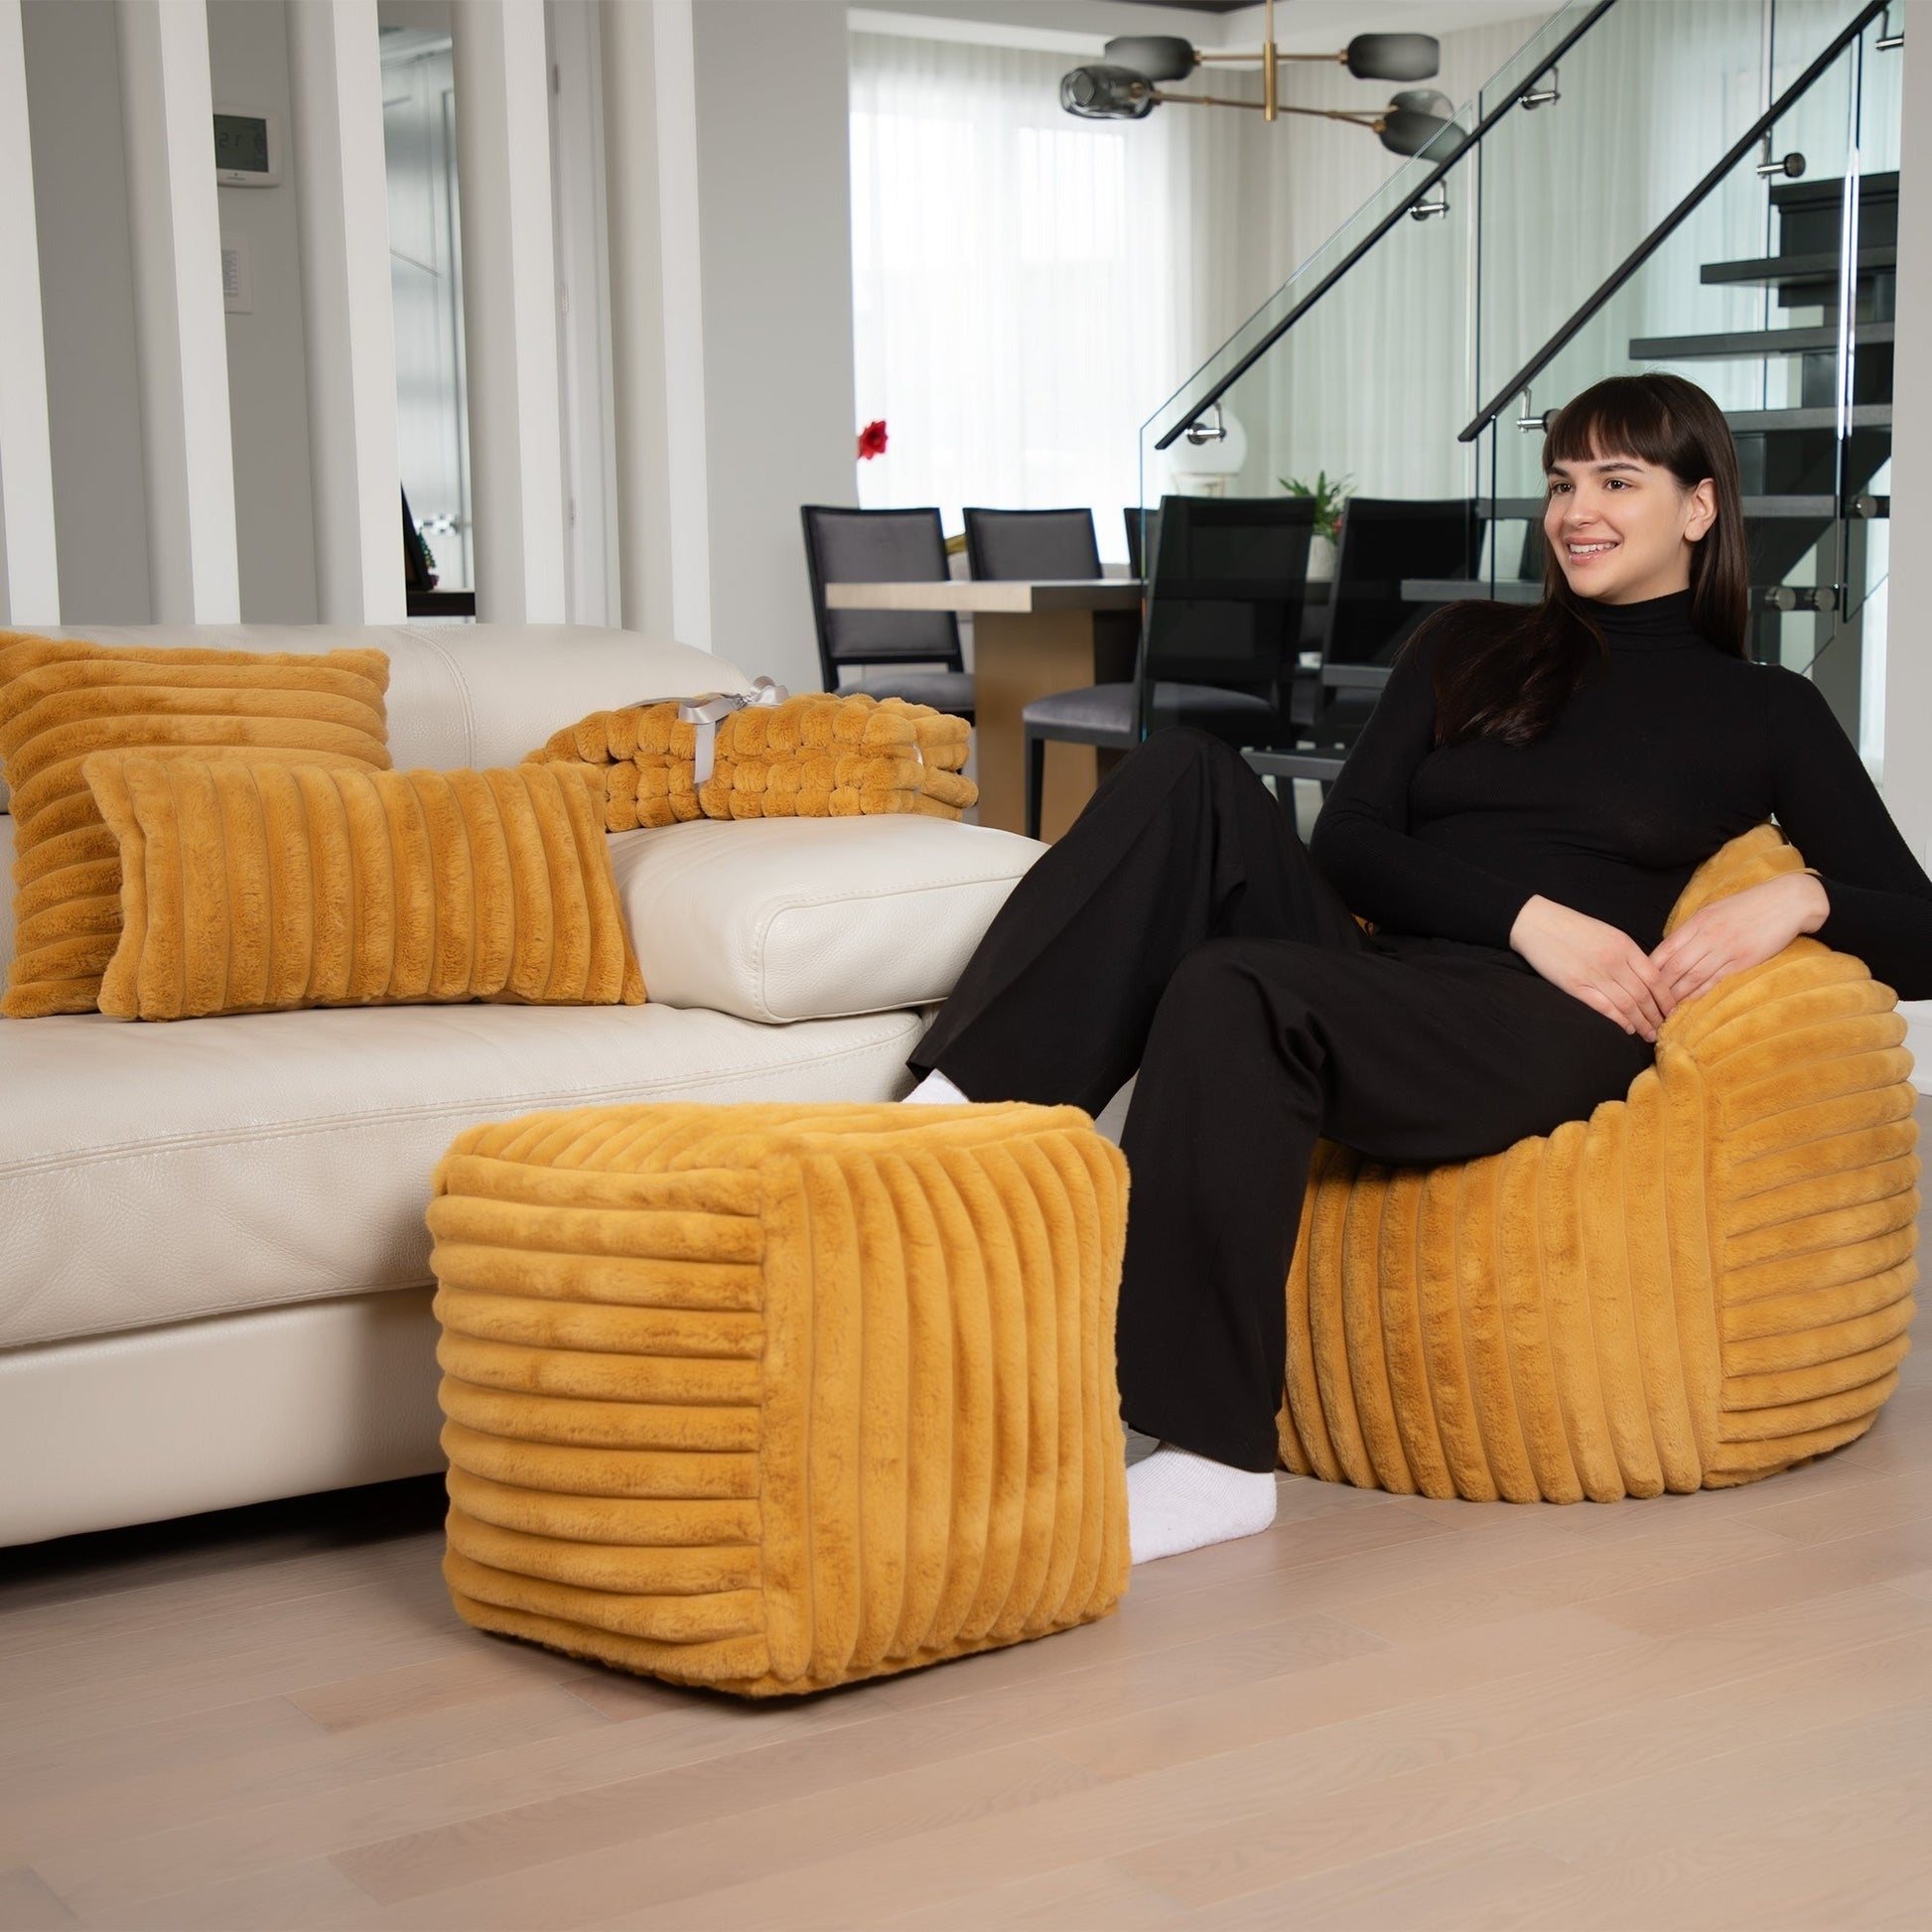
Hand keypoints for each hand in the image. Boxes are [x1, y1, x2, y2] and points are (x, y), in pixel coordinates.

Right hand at [1509, 895, 1676, 1041]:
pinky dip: (1619, 1021)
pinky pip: (1604, 1007)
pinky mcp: (1575, 985)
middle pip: (1644, 995)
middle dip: (1656, 1015)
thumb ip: (1626, 953)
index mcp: (1624, 945)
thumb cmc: (1571, 926)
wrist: (1536, 922)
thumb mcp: (1607, 932)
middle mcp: (1613, 961)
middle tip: (1663, 1028)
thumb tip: (1644, 976)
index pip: (1655, 978)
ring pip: (1627, 1005)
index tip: (1670, 1010)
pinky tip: (1627, 1028)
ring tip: (1648, 1034)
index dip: (1666, 998)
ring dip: (1641, 1022)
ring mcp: (1594, 974)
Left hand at [1647, 872, 1828, 1007]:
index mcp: (1698, 922)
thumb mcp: (1715, 910)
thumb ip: (1694, 929)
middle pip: (1674, 967)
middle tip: (1646, 1003)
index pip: (1665, 949)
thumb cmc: (1748, 905)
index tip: (1638, 983)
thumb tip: (1673, 947)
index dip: (1650, 969)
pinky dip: (1700, 993)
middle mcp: (1708, 936)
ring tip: (1663, 1010)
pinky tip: (1689, 1003)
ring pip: (1693, 977)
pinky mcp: (1744, 961)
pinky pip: (1716, 980)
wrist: (1787, 901)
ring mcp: (1726, 949)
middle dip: (1658, 988)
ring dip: (1676, 996)